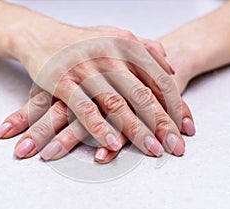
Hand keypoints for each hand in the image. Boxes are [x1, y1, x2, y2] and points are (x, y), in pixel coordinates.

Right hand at [0, 32, 194, 161]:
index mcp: (127, 46)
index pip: (160, 80)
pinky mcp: (63, 81)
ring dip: (136, 130)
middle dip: (163, 124)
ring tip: (152, 150)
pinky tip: (112, 144)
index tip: (186, 128)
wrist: (43, 36)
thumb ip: (147, 48)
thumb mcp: (118, 36)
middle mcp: (110, 56)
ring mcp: (86, 69)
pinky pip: (84, 108)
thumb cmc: (84, 41)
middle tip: (176, 147)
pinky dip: (99, 128)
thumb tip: (171, 67)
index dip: (177, 106)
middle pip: (143, 95)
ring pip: (117, 104)